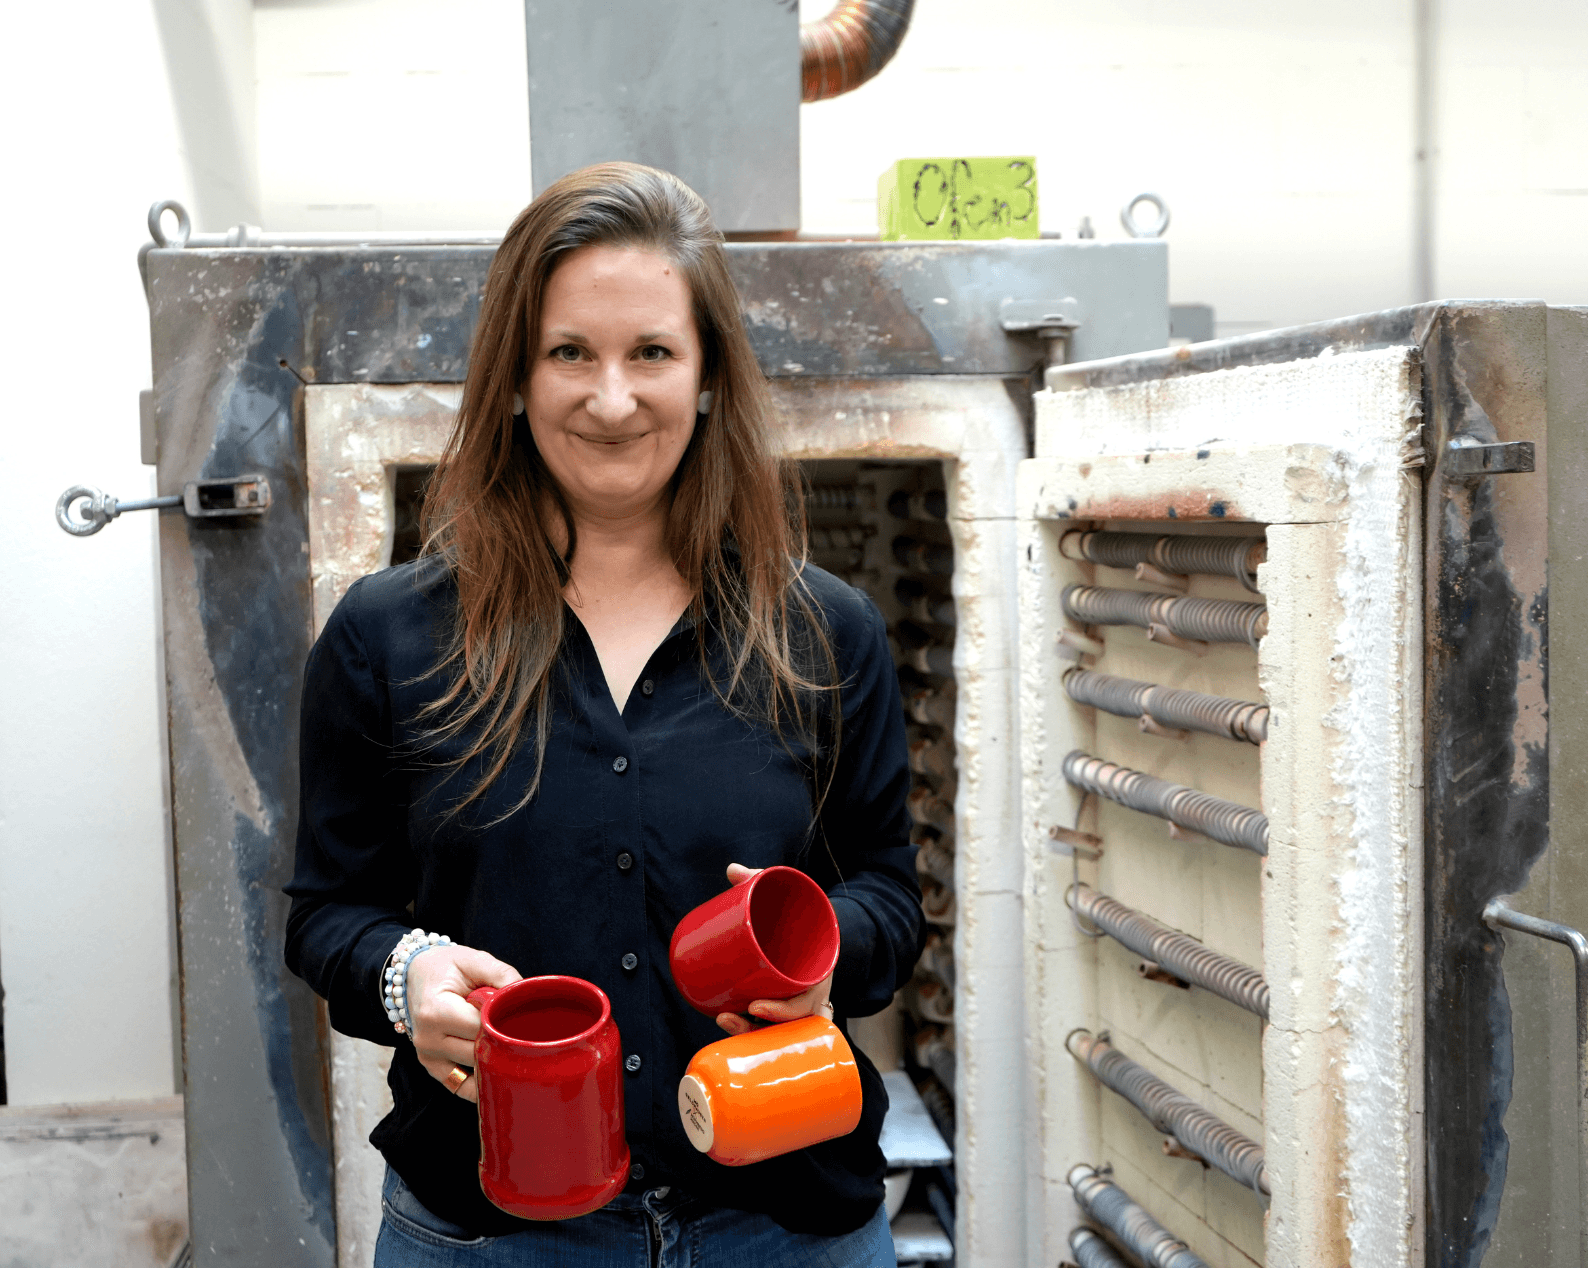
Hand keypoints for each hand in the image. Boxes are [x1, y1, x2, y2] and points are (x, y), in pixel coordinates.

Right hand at [404, 944, 520, 1102]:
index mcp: (435, 1012)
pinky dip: (480, 1083)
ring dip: (495, 1057)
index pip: (482, 1028)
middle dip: (503, 1040)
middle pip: (480, 1052)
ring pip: (475, 1069)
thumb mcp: (474, 960)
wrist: (415, 973)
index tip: (520, 1012)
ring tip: (506, 1039)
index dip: (505, 1020)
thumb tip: (525, 994)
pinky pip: (460, 1087)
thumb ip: (502, 975)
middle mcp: (427, 1039)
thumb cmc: (446, 966)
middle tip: (519, 1026)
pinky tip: (496, 1073)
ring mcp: (427, 1056)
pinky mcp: (431, 1066)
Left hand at [714, 863, 835, 1036]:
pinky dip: (756, 1040)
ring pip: (780, 1035)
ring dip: (752, 1036)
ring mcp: (798, 1005)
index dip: (784, 1012)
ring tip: (723, 1020)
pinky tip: (733, 1036)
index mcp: (819, 974)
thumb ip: (763, 881)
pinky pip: (773, 1032)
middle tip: (727, 1017)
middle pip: (790, 1029)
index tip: (755, 1006)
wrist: (815, 928)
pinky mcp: (783, 1009)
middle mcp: (812, 996)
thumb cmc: (800, 915)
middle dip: (757, 1029)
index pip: (809, 1004)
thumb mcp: (788, 898)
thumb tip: (733, 870)